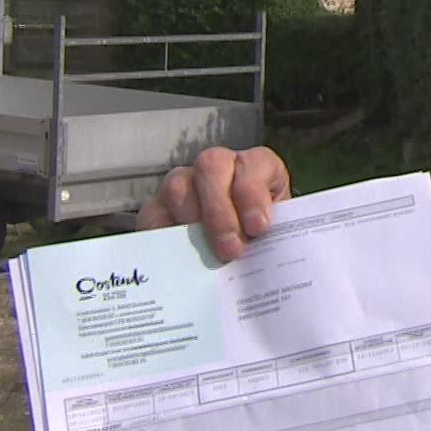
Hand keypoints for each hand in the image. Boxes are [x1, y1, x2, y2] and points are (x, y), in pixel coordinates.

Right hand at [137, 146, 292, 262]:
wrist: (240, 265)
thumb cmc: (263, 245)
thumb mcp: (277, 239)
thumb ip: (277, 241)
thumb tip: (268, 257)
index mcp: (257, 169)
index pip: (255, 164)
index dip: (254, 192)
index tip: (259, 227)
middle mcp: (219, 168)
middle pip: (212, 166)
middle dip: (221, 210)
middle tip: (230, 249)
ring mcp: (185, 184)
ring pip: (179, 185)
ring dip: (193, 221)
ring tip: (205, 256)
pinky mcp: (158, 209)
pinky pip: (153, 215)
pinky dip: (165, 236)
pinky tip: (178, 258)